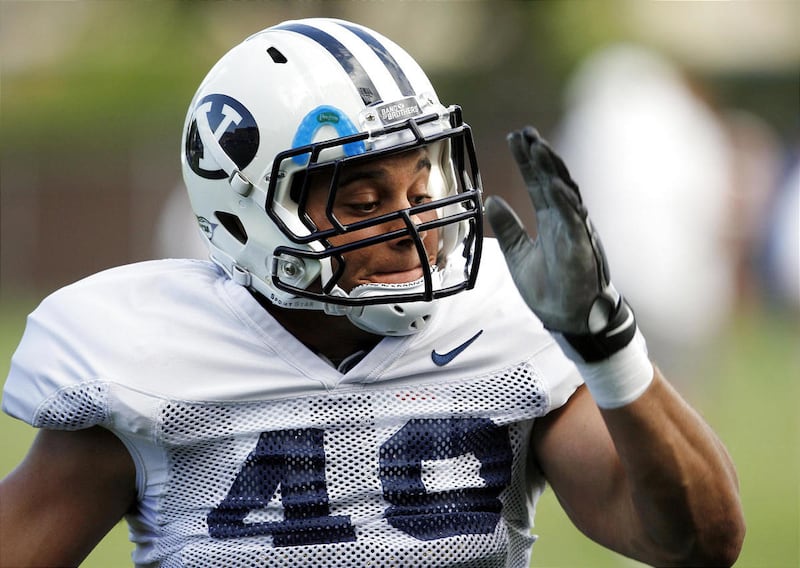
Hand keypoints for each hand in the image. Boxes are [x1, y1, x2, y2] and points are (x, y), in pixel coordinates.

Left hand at [485, 126, 635, 362]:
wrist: (569, 318)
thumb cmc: (550, 288)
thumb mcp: (518, 254)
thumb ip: (508, 227)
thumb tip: (491, 200)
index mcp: (552, 220)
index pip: (538, 183)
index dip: (528, 161)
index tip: (515, 138)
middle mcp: (566, 219)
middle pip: (552, 180)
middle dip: (540, 156)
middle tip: (525, 133)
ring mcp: (576, 231)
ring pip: (566, 193)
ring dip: (553, 170)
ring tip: (539, 148)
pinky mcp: (583, 247)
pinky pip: (575, 220)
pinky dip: (566, 202)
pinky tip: (555, 184)